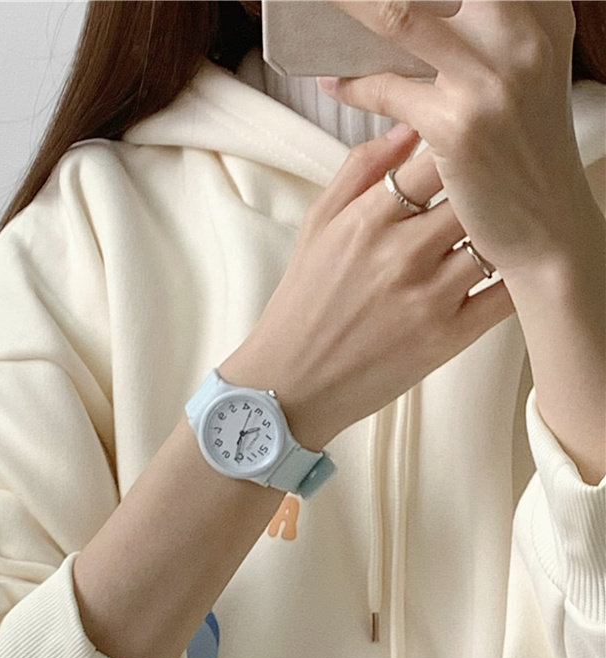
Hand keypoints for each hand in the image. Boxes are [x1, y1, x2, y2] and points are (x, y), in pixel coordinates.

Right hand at [219, 125, 514, 449]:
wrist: (292, 381)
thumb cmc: (304, 301)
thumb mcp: (316, 225)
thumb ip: (359, 170)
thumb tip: (409, 126)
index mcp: (367, 220)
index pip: (436, 156)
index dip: (458, 145)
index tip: (464, 148)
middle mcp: (402, 254)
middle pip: (476, 193)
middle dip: (487, 185)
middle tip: (492, 185)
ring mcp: (429, 297)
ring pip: (495, 239)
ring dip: (500, 229)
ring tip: (500, 225)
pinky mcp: (449, 337)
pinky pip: (504, 295)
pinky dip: (514, 275)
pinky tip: (509, 266)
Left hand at [318, 1, 591, 274]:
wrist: (549, 228)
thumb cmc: (529, 159)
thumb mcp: (527, 80)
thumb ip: (494, 36)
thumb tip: (439, 13)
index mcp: (542, 18)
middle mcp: (523, 37)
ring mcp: (491, 79)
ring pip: (402, 18)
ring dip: (352, 8)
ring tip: (326, 2)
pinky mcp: (459, 124)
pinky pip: (388, 89)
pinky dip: (354, 85)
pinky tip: (334, 83)